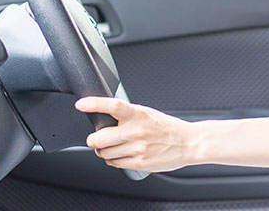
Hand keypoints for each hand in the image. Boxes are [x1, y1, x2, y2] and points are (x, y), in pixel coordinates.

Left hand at [75, 97, 196, 172]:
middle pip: (99, 138)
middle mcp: (136, 131)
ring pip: (104, 153)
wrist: (188, 143)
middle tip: (96, 138)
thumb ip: (127, 114)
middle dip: (93, 140)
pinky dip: (113, 159)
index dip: (94, 104)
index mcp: (138, 114)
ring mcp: (137, 148)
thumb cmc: (166, 127)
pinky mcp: (139, 163)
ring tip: (113, 146)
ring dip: (103, 151)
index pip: (112, 106)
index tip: (80, 104)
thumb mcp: (147, 113)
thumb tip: (105, 115)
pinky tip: (121, 154)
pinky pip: (114, 163)